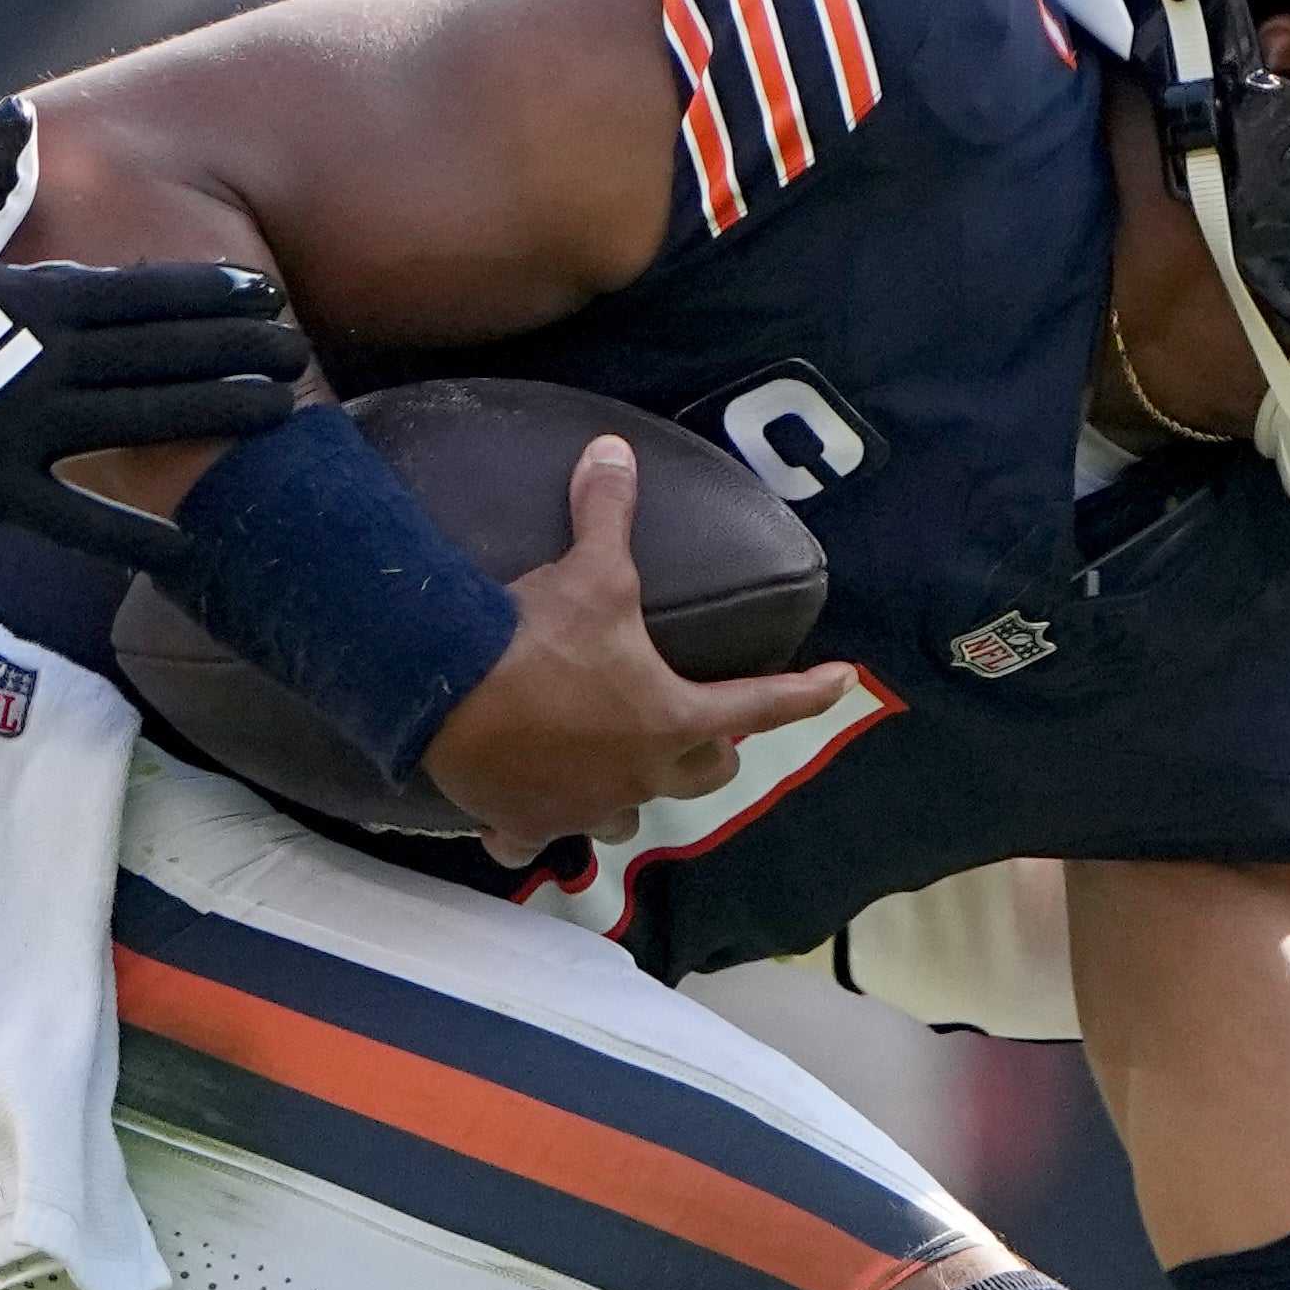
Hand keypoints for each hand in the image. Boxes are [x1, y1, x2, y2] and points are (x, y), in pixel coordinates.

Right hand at [0, 101, 305, 536]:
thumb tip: (18, 111)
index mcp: (35, 297)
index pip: (144, 292)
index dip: (209, 295)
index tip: (265, 294)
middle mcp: (40, 360)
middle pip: (160, 354)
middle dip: (235, 353)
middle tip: (299, 348)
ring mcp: (19, 426)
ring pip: (139, 422)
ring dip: (214, 418)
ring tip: (282, 415)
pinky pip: (74, 517)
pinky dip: (130, 534)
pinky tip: (187, 544)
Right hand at [418, 434, 859, 865]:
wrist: (446, 691)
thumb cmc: (538, 639)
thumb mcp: (589, 572)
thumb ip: (608, 514)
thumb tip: (613, 451)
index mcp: (672, 717)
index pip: (763, 706)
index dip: (809, 693)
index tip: (843, 683)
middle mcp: (639, 773)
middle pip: (702, 776)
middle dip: (709, 753)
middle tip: (704, 732)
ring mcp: (583, 806)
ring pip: (627, 816)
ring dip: (630, 794)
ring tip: (616, 772)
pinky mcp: (525, 822)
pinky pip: (537, 838)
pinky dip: (535, 827)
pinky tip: (526, 817)